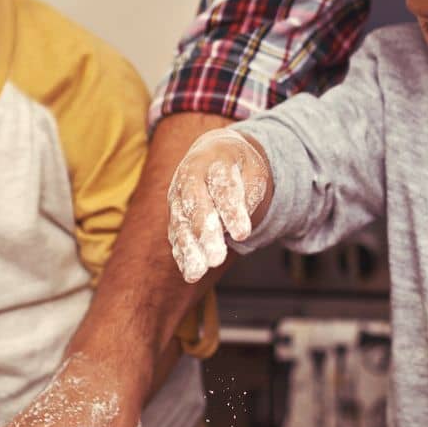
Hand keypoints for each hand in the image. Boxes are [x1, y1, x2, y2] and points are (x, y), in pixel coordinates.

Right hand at [166, 127, 270, 282]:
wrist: (212, 153)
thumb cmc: (238, 166)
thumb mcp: (253, 170)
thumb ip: (249, 193)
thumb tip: (241, 223)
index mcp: (214, 160)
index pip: (223, 187)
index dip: (232, 211)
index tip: (243, 235)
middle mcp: (190, 177)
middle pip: (196, 206)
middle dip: (206, 233)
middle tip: (217, 259)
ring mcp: (178, 196)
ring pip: (181, 224)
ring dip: (189, 249)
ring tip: (197, 273)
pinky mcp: (174, 214)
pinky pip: (176, 235)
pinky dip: (182, 254)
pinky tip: (190, 272)